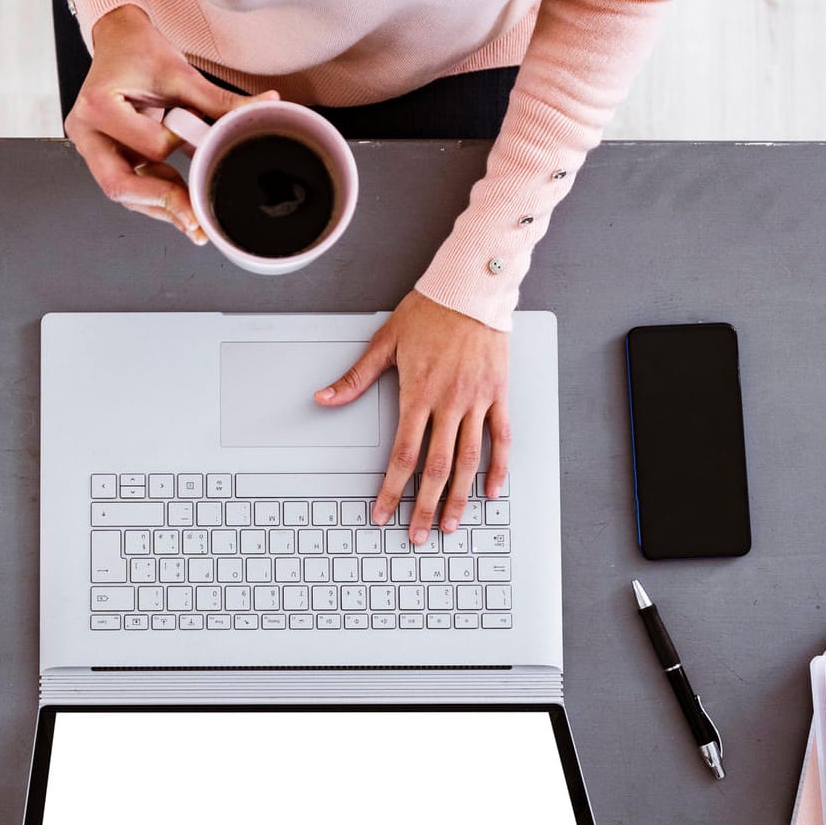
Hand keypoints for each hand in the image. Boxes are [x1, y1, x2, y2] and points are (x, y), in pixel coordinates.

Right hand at [67, 5, 277, 242]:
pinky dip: (155, 193)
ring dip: (160, 205)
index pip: (148, 147)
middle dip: (162, 204)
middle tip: (196, 222)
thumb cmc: (139, 51)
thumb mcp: (180, 74)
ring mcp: (90, 147)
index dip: (178, 148)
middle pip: (120, 185)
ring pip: (124, 192)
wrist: (119, 41)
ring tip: (194, 215)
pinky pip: (128, 184)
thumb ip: (220, 100)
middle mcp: (86, 131)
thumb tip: (265, 107)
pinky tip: (179, 197)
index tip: (196, 137)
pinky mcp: (101, 156)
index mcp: (98, 105)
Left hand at [315, 291, 510, 542]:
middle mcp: (449, 403)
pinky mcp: (498, 394)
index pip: (403, 455)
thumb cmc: (428, 312)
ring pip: (469, 460)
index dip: (391, 490)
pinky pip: (501, 437)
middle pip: (436, 468)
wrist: (471, 288)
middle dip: (423, 506)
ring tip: (450, 525)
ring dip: (459, 497)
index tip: (382, 512)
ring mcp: (477, 400)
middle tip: (417, 535)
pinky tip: (491, 491)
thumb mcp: (385, 342)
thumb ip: (356, 378)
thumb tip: (324, 398)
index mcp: (418, 394)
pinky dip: (498, 467)